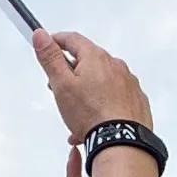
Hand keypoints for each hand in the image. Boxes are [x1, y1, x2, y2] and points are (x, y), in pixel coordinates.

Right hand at [34, 28, 152, 141]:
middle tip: (58, 86)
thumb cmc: (93, 115)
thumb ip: (50, 58)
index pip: (73, 39)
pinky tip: (93, 122)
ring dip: (87, 91)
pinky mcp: (136, 100)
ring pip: (102, 81)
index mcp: (96, 58)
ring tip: (75, 113)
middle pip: (88, 61)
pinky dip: (103, 105)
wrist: (121, 141)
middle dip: (71, 72)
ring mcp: (128, 83)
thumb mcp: (62, 84)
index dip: (57, 40)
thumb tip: (40, 35)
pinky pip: (115, 97)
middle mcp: (116, 66)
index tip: (49, 44)